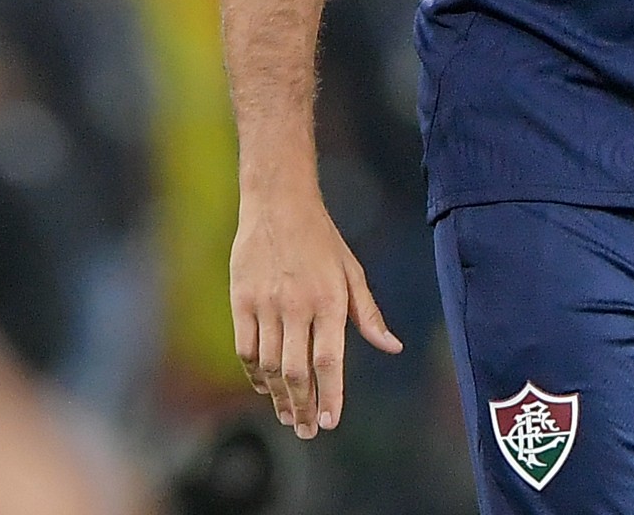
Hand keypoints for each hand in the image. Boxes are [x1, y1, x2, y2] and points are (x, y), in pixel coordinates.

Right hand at [230, 186, 402, 438]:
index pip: (329, 361)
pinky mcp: (240, 299)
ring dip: (278, 396)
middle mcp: (297, 305)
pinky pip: (245, 348)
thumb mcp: (352, 272)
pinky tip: (264, 386)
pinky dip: (253, 373)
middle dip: (302, 407)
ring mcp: (265, 302)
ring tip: (287, 415)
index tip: (329, 423)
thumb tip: (392, 347)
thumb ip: (369, 314)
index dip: (329, 396)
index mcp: (329, 300)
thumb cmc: (322, 239)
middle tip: (306, 431)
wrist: (278, 202)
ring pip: (269, 365)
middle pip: (296, 371)